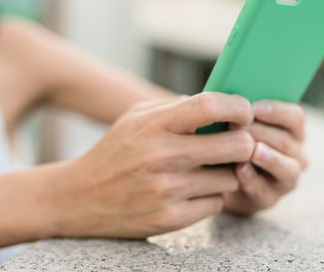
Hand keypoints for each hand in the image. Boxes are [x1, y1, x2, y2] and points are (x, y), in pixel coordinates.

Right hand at [47, 92, 254, 237]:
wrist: (79, 197)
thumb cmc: (116, 150)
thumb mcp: (138, 117)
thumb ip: (178, 106)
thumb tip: (224, 105)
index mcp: (154, 124)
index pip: (210, 106)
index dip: (238, 107)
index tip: (244, 113)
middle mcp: (162, 156)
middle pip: (236, 145)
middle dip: (244, 143)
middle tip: (237, 142)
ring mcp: (167, 191)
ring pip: (230, 178)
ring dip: (226, 173)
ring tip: (207, 168)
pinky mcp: (171, 219)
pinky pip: (217, 203)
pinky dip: (211, 195)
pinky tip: (193, 189)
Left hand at [223, 101, 307, 214]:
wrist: (215, 179)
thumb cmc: (227, 141)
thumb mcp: (234, 124)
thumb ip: (239, 112)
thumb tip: (229, 98)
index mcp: (291, 131)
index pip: (296, 117)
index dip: (278, 111)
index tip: (255, 108)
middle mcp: (295, 155)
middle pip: (288, 142)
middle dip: (264, 133)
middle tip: (239, 126)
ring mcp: (285, 180)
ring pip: (288, 169)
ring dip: (270, 158)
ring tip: (253, 150)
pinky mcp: (269, 200)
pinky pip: (265, 192)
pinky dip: (252, 180)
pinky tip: (239, 171)